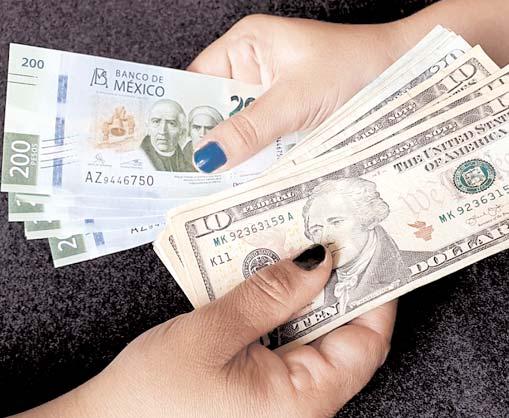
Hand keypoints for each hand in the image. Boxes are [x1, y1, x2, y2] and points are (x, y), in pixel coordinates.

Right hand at [18, 245, 396, 417]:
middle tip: (331, 235)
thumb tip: (320, 259)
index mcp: (302, 402)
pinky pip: (288, 343)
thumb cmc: (153, 393)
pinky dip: (285, 310)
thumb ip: (270, 295)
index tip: (370, 246)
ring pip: (314, 336)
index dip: (376, 292)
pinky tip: (273, 280)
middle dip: (340, 284)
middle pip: (344, 337)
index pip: (367, 343)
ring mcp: (282, 398)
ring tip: (301, 248)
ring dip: (309, 293)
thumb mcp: (213, 334)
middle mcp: (302, 405)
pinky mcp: (261, 388)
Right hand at [189, 14, 405, 172]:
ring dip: (236, 153)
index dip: (182, 113)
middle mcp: (256, 68)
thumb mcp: (295, 100)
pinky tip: (249, 179)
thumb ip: (250, 129)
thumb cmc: (354, 67)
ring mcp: (274, 94)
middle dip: (210, 141)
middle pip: (218, 109)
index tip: (165, 147)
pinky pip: (265, 139)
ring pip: (242, 128)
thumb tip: (205, 155)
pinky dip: (259, 158)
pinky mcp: (291, 116)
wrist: (405, 75)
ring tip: (214, 186)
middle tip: (189, 178)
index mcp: (247, 46)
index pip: (198, 81)